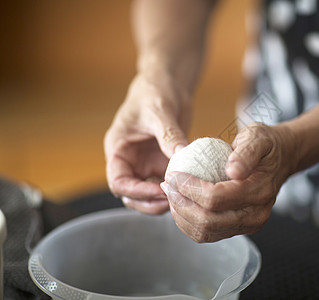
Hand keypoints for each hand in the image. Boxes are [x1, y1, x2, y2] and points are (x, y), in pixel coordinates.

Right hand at [104, 72, 190, 213]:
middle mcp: (131, 161)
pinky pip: (168, 183)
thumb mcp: (159, 110)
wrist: (168, 84)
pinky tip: (192, 187)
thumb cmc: (154, 91)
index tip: (159, 191)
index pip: (118, 182)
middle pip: (132, 196)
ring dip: (164, 200)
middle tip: (175, 200)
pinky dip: (177, 189)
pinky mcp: (164, 164)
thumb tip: (181, 156)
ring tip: (184, 197)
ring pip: (150, 195)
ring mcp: (147, 165)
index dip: (136, 192)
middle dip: (151, 203)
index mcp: (118, 150)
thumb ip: (168, 134)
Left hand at [161, 123, 295, 241]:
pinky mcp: (238, 228)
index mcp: (259, 192)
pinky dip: (189, 222)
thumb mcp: (257, 137)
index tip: (173, 174)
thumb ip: (246, 153)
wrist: (281, 158)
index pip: (215, 199)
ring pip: (205, 232)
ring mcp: (248, 225)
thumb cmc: (266, 145)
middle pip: (208, 221)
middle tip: (168, 185)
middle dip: (181, 204)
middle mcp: (255, 215)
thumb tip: (232, 170)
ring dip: (181, 216)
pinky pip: (208, 234)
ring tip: (171, 194)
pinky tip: (180, 204)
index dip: (189, 189)